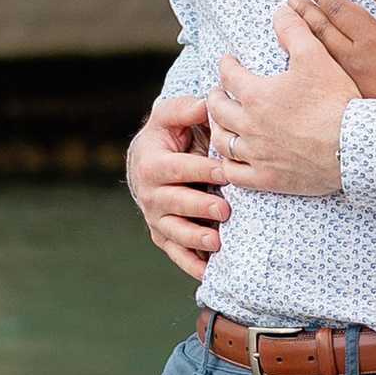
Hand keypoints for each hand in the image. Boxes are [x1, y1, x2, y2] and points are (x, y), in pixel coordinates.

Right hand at [126, 90, 226, 284]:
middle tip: (225, 211)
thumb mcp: (171, 117)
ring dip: (195, 239)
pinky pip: (177, 254)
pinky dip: (192, 264)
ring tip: (218, 243)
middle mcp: (150, 194)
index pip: (176, 169)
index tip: (225, 172)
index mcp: (151, 164)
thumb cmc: (168, 136)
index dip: (199, 171)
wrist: (150, 163)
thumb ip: (185, 109)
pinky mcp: (164, 237)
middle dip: (199, 208)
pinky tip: (210, 272)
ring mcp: (156, 218)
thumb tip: (206, 102)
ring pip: (174, 233)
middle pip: (174, 204)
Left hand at [210, 8, 356, 198]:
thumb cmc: (335, 101)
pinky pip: (235, 175)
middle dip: (215, 96)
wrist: (353, 147)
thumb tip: (280, 10)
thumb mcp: (316, 56)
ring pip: (223, 142)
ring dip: (218, 129)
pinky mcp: (268, 179)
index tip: (228, 61)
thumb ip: (295, 30)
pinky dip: (227, 165)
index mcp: (256, 95)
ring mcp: (257, 155)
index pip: (228, 74)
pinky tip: (230, 160)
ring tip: (222, 123)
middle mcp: (249, 126)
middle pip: (218, 109)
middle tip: (218, 92)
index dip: (226, 64)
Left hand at [282, 0, 375, 102]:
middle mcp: (357, 63)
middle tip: (289, 1)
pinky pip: (327, 80)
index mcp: (373, 40)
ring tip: (290, 25)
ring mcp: (354, 86)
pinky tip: (305, 62)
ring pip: (319, 58)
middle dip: (303, 13)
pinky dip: (311, 66)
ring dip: (302, 38)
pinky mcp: (357, 104)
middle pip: (321, 32)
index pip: (338, 9)